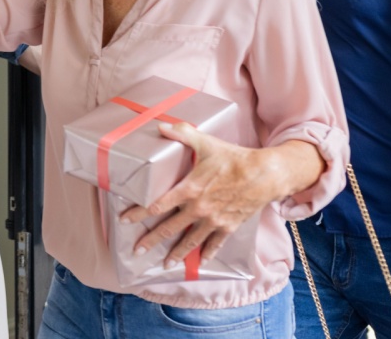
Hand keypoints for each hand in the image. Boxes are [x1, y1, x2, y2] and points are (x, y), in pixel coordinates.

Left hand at [120, 123, 283, 265]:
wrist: (265, 174)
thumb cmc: (234, 158)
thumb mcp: (206, 143)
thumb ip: (182, 134)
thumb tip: (160, 126)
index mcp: (190, 189)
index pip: (158, 204)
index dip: (139, 213)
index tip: (125, 221)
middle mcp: (199, 208)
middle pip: (169, 228)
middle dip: (151, 240)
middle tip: (137, 251)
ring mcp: (214, 220)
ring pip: (190, 241)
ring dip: (176, 253)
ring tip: (165, 264)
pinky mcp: (229, 226)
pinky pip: (215, 243)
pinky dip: (207, 253)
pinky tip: (200, 262)